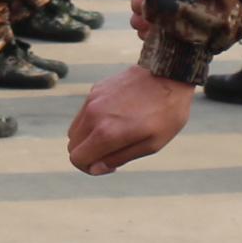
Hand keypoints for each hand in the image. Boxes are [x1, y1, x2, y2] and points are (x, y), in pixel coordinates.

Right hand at [68, 64, 195, 174]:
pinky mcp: (96, 89)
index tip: (109, 164)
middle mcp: (93, 115)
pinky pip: (85, 112)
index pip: (77, 159)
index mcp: (106, 133)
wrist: (169, 74)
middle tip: (112, 151)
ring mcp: (92, 100)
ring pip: (75, 128)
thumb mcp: (152, 144)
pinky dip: (93, 121)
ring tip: (113, 134)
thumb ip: (120, 158)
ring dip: (88, 137)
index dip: (89, 167)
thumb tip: (95, 168)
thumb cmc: (166, 113)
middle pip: (72, 145)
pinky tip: (118, 116)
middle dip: (87, 154)